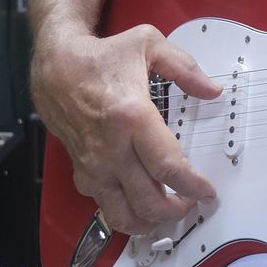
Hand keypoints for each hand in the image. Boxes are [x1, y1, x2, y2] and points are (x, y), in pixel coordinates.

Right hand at [30, 24, 221, 233]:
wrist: (54, 65)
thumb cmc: (101, 56)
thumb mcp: (149, 45)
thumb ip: (186, 68)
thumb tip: (212, 90)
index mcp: (132, 117)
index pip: (168, 166)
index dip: (192, 186)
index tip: (207, 193)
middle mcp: (110, 147)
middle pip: (147, 198)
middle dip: (175, 210)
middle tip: (191, 204)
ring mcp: (93, 163)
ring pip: (121, 211)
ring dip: (148, 221)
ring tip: (168, 214)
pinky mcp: (81, 170)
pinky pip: (102, 203)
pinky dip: (123, 214)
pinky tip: (139, 209)